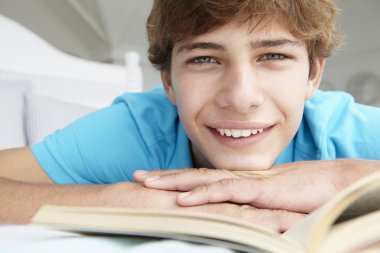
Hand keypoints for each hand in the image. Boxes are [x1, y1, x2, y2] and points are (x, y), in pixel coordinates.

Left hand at [107, 182, 303, 231]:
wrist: (330, 185)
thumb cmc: (299, 193)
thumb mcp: (265, 203)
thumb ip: (244, 206)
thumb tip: (227, 214)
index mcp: (237, 181)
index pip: (199, 178)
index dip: (174, 179)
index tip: (151, 180)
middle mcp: (237, 179)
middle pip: (194, 176)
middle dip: (163, 177)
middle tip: (136, 176)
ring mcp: (247, 183)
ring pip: (203, 180)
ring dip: (174, 182)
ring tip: (147, 183)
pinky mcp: (261, 192)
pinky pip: (228, 192)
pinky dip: (204, 195)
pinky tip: (184, 200)